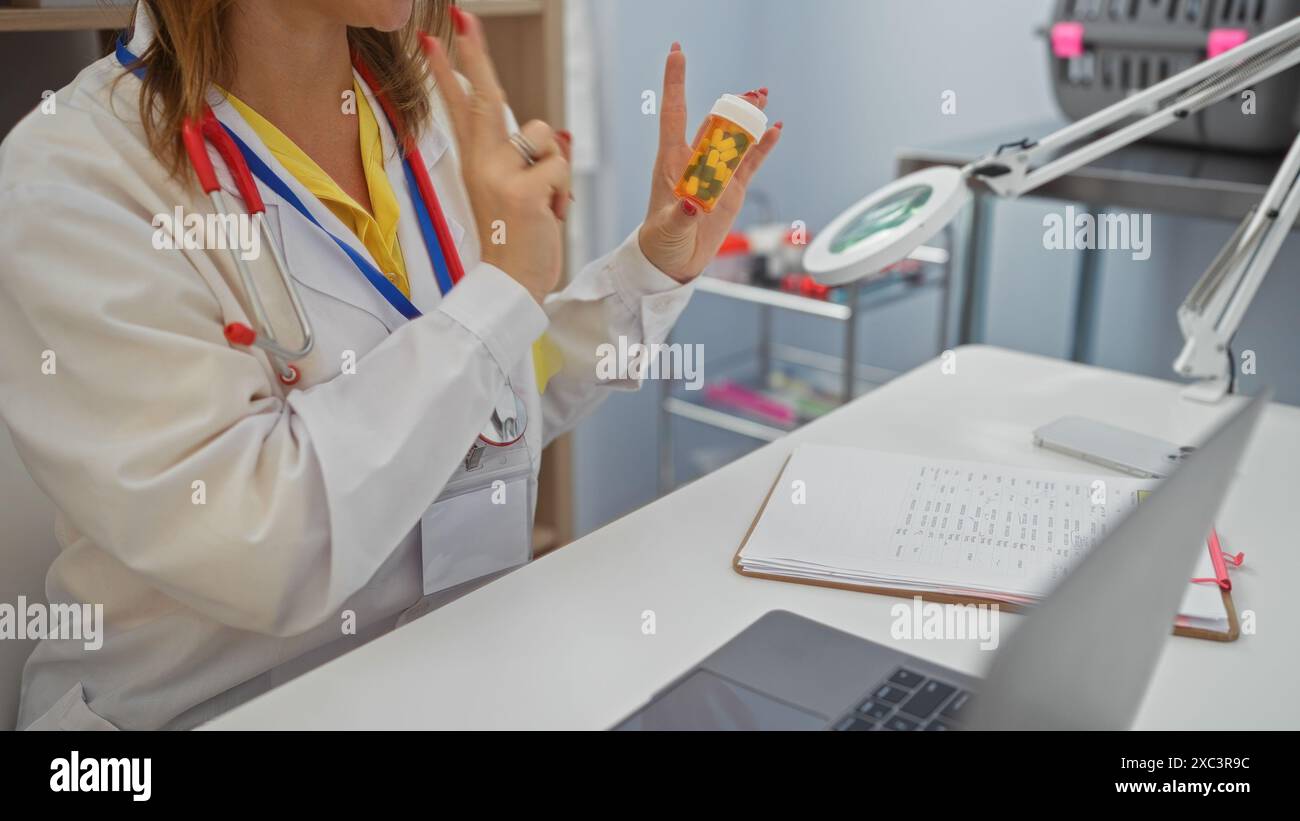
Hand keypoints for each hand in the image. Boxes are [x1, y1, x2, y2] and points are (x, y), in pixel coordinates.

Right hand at [423, 10, 570, 303]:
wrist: (511, 284)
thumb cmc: (517, 240)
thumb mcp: (514, 193)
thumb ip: (526, 161)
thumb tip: (550, 135)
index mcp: (476, 164)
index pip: (460, 108)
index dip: (447, 73)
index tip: (433, 39)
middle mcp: (481, 164)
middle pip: (483, 97)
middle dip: (474, 55)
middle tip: (462, 17)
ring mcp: (499, 175)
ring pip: (541, 134)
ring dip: (553, 165)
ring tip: (543, 199)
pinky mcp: (522, 191)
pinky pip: (559, 165)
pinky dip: (563, 190)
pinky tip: (549, 213)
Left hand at [638, 44, 782, 282]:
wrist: (673, 260)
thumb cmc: (662, 241)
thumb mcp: (669, 229)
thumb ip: (681, 215)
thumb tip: (693, 204)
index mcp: (672, 162)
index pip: (674, 113)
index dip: (675, 83)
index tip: (677, 52)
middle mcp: (695, 161)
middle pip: (714, 122)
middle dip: (732, 105)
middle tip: (752, 94)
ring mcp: (715, 173)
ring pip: (734, 137)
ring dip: (747, 118)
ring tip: (762, 97)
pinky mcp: (731, 188)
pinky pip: (750, 161)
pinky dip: (762, 146)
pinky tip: (775, 129)